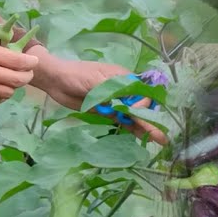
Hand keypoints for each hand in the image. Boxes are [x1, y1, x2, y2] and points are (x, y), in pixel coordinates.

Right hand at [0, 29, 39, 104]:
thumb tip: (7, 50)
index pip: (17, 61)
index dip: (30, 62)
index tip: (33, 60)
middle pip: (16, 80)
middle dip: (26, 76)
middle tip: (27, 72)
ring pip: (6, 93)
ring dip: (14, 87)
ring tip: (13, 80)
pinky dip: (1, 96)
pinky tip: (0, 89)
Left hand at [28, 48, 166, 144]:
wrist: (56, 81)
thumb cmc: (76, 75)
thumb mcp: (96, 81)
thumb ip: (114, 92)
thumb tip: (132, 104)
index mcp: (123, 77)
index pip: (142, 92)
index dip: (143, 104)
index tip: (137, 111)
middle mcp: (122, 90)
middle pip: (141, 105)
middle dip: (151, 119)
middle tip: (161, 136)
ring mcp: (115, 102)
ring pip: (134, 115)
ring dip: (145, 127)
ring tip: (159, 140)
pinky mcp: (107, 112)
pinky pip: (123, 121)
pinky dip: (132, 129)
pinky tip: (142, 137)